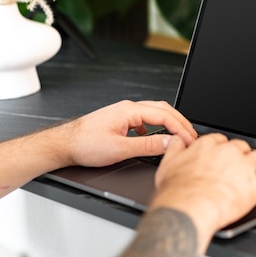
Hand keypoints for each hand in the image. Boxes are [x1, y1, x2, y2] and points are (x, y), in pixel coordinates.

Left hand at [61, 100, 196, 167]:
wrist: (64, 144)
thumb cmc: (85, 145)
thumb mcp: (120, 149)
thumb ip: (148, 146)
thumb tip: (170, 143)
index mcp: (130, 110)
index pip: (164, 116)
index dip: (180, 128)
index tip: (190, 140)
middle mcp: (128, 107)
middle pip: (163, 110)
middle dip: (180, 122)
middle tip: (192, 136)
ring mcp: (124, 112)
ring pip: (155, 113)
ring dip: (169, 123)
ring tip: (179, 136)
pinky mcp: (120, 120)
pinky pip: (145, 119)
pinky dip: (157, 126)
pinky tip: (155, 138)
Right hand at [150, 133, 255, 253]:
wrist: (186, 209)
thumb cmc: (176, 192)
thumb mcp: (167, 164)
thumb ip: (175, 149)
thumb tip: (177, 140)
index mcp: (208, 145)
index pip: (221, 141)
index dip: (222, 152)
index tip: (221, 160)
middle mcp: (228, 151)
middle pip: (241, 147)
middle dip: (240, 157)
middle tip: (235, 171)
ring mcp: (244, 167)